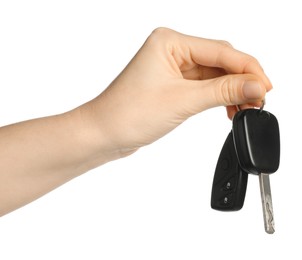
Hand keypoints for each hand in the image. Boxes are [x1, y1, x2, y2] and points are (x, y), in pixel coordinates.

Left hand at [83, 27, 271, 156]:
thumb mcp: (181, 101)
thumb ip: (222, 92)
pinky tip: (228, 108)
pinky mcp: (172, 85)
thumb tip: (256, 85)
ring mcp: (172, 68)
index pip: (220, 51)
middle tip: (258, 100)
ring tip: (245, 108)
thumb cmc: (127, 114)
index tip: (266, 86)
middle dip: (241, 80)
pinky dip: (218, 97)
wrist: (103, 134)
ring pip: (213, 75)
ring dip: (231, 91)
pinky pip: (203, 86)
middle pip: (219, 61)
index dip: (248, 69)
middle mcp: (171, 51)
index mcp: (169, 42)